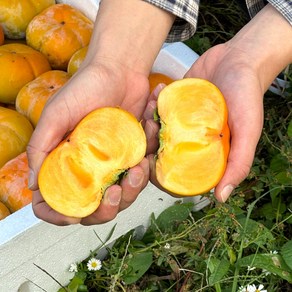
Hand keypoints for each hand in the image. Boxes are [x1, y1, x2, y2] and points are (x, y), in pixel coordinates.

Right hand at [27, 61, 149, 225]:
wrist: (119, 71)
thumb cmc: (85, 88)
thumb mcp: (56, 114)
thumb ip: (41, 148)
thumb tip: (32, 185)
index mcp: (63, 162)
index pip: (55, 199)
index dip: (60, 215)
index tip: (73, 216)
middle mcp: (87, 168)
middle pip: (94, 208)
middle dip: (107, 209)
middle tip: (115, 191)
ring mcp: (111, 164)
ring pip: (122, 197)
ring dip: (133, 189)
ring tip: (138, 166)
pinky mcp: (132, 156)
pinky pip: (141, 174)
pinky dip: (147, 167)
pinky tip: (145, 147)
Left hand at [144, 4, 291, 202]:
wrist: (239, 59)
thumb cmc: (247, 95)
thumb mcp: (247, 131)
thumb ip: (238, 163)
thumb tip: (221, 197)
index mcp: (204, 153)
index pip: (177, 175)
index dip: (160, 174)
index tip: (150, 162)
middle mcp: (190, 141)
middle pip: (161, 153)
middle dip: (151, 142)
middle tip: (154, 125)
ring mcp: (180, 123)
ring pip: (155, 132)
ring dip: (149, 121)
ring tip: (153, 106)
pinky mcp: (175, 105)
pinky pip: (157, 109)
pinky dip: (153, 102)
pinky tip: (157, 92)